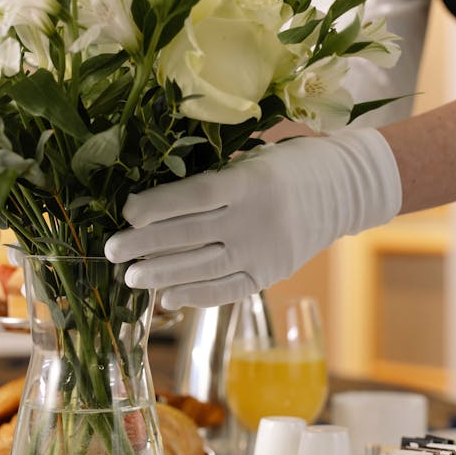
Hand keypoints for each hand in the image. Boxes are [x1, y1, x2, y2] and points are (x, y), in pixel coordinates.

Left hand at [104, 128, 401, 308]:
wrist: (343, 189)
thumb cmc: (286, 164)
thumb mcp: (252, 157)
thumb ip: (212, 177)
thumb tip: (154, 200)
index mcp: (252, 181)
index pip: (196, 198)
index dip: (158, 207)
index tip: (127, 212)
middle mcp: (258, 219)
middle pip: (192, 235)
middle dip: (147, 244)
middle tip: (112, 250)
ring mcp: (266, 251)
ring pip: (205, 267)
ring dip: (163, 274)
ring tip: (130, 277)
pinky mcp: (271, 273)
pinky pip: (228, 290)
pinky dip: (196, 296)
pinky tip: (167, 297)